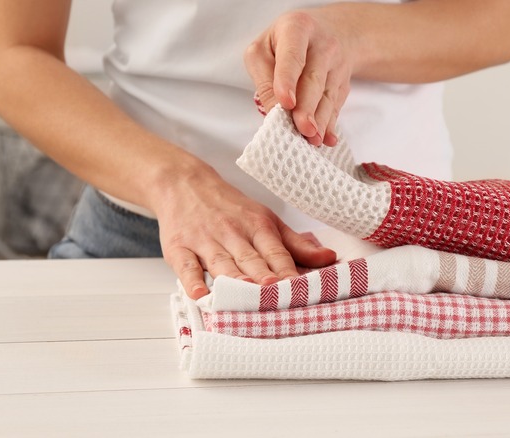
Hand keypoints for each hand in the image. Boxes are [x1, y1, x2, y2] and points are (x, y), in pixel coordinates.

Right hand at [153, 165, 336, 298]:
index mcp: (258, 226)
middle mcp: (233, 233)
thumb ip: (297, 244)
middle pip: (252, 260)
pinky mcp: (179, 248)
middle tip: (279, 298)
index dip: (289, 273)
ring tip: (246, 299)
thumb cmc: (231, 209)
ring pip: (222, 264)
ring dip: (235, 280)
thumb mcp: (267, 220)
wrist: (185, 184)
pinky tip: (200, 296)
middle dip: (265, 279)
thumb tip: (330, 259)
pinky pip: (186, 266)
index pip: (277, 253)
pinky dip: (192, 281)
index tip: (302, 292)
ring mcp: (205, 241)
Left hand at [244, 9, 354, 146]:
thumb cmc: (287, 41)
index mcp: (296, 29)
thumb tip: (272, 111)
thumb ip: (265, 77)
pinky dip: (330, 124)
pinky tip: (327, 138)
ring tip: (312, 139)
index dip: (288, 79)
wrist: (331, 31)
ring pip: (327, 96)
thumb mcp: (266, 47)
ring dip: (319, 120)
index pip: (292, 56)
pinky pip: (336, 105)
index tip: (286, 102)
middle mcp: (322, 45)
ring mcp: (337, 64)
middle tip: (302, 128)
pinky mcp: (343, 83)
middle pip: (313, 80)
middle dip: (307, 107)